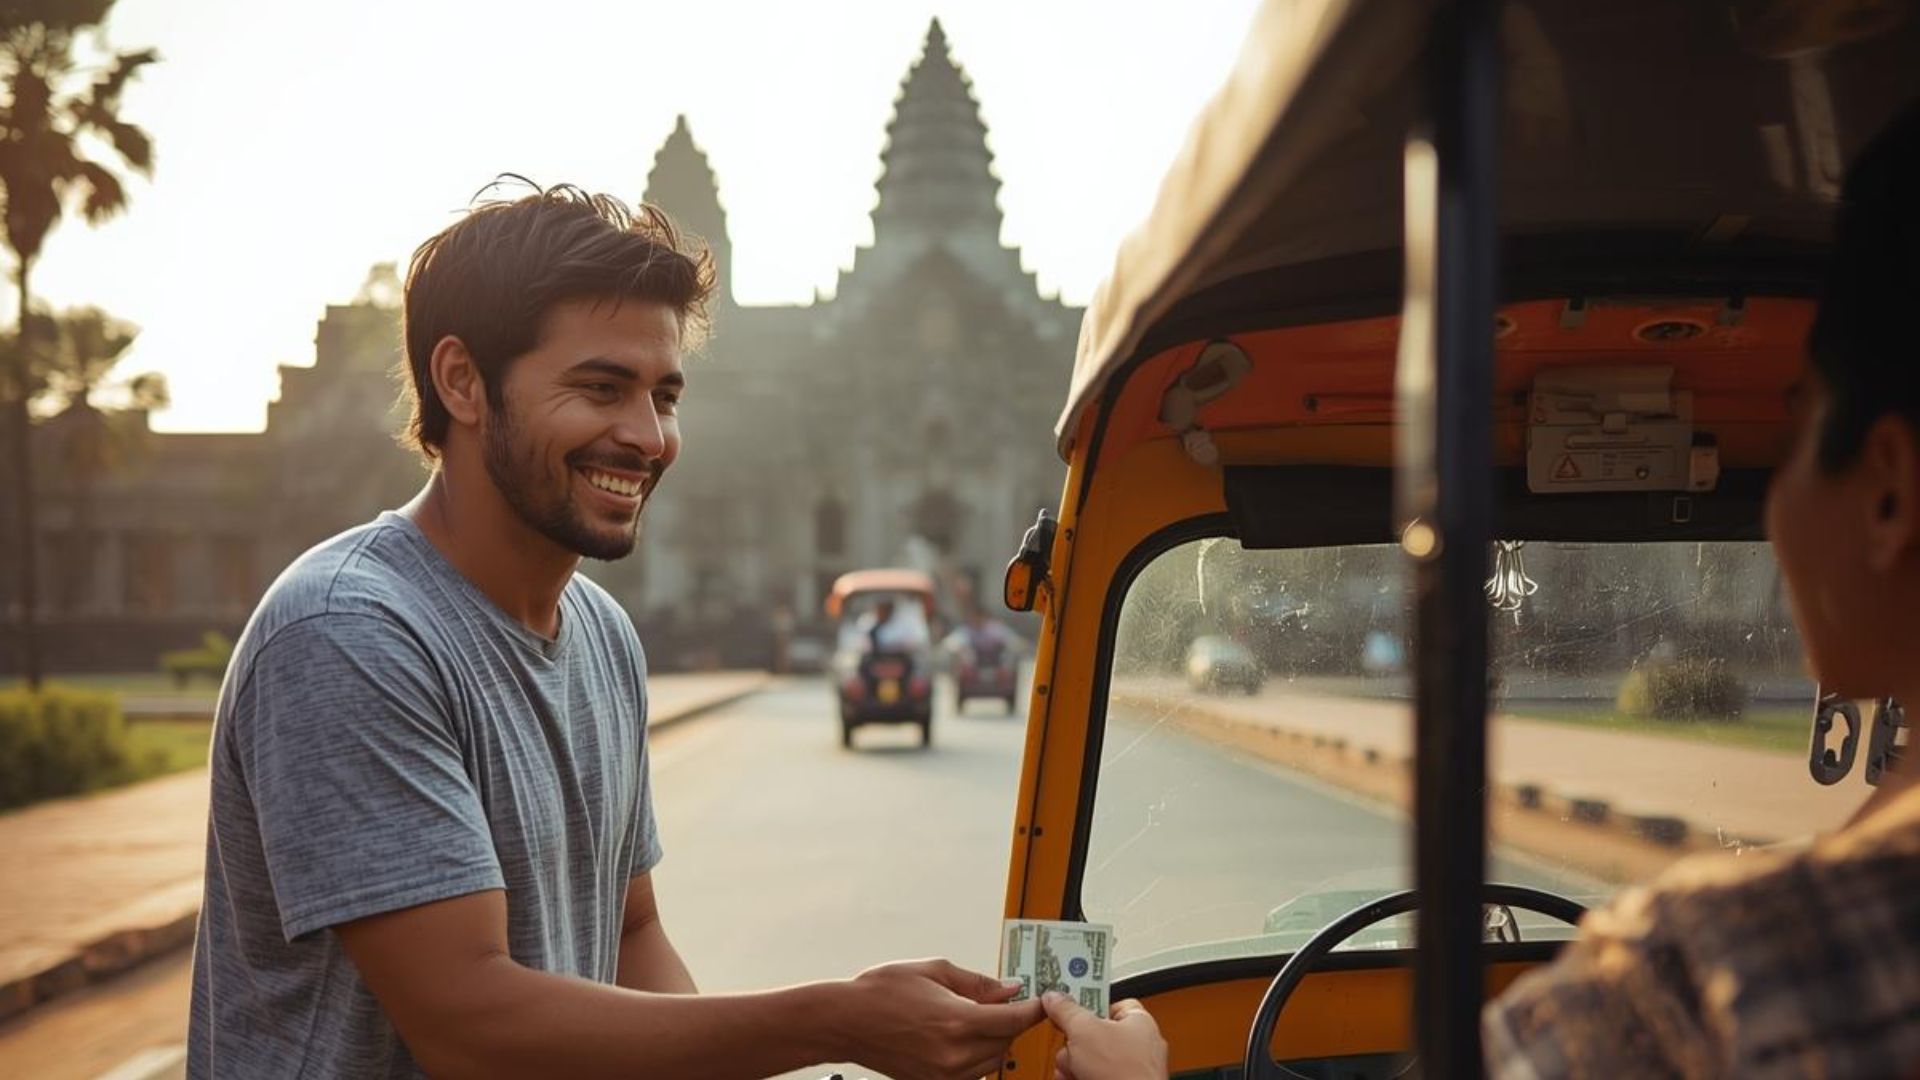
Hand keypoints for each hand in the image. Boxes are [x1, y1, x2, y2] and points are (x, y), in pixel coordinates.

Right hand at [841, 957, 1046, 1079]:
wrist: (846, 1021)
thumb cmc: (882, 991)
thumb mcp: (934, 971)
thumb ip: (978, 983)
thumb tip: (1010, 989)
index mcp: (957, 1021)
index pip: (1014, 1020)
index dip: (1034, 1009)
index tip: (1042, 1001)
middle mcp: (954, 1054)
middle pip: (1007, 1042)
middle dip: (1011, 1021)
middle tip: (1004, 1002)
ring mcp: (945, 1074)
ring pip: (993, 1060)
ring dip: (995, 1040)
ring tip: (976, 1018)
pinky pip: (972, 1073)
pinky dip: (976, 1056)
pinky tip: (962, 1038)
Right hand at [1041, 992, 1167, 1079]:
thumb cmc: (1124, 1073)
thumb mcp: (1084, 1031)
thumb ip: (1067, 1011)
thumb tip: (1054, 998)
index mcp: (1139, 1022)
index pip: (1111, 1002)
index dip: (1088, 1002)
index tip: (1068, 1001)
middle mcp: (1138, 1046)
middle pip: (1094, 1033)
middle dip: (1074, 1042)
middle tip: (1069, 1043)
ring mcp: (1129, 1070)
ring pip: (1090, 1059)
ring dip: (1072, 1063)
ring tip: (1073, 1068)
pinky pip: (1092, 1076)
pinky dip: (1078, 1077)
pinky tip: (1072, 1079)